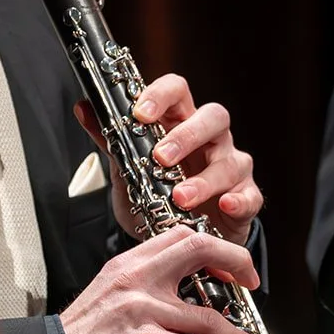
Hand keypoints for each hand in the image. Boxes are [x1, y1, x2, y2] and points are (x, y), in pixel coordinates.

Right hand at [60, 225, 271, 333]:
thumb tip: (181, 295)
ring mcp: (143, 310)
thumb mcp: (109, 296)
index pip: (179, 236)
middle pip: (199, 250)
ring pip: (209, 316)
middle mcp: (137, 280)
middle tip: (252, 282)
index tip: (227, 266)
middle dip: (236, 263)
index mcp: (128, 265)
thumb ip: (143, 288)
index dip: (211, 246)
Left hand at [73, 73, 262, 245]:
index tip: (140, 113)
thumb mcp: (128, 172)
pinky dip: (239, 200)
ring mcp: (232, 167)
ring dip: (204, 179)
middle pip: (213, 117)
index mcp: (181, 124)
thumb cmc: (157, 199)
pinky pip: (250, 196)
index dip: (161, 95)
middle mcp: (211, 140)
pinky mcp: (246, 198)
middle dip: (186, 136)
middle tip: (161, 158)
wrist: (179, 241)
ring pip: (230, 161)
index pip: (178, 92)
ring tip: (180, 198)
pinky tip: (224, 207)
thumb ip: (111, 141)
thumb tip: (83, 108)